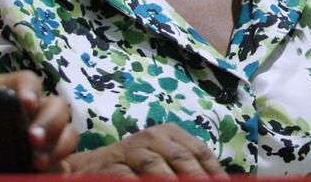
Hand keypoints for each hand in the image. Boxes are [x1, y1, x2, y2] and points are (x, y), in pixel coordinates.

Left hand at [0, 71, 78, 171]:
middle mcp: (35, 112)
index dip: (30, 90)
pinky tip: (41, 175)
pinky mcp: (48, 162)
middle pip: (58, 107)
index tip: (25, 103)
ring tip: (36, 163)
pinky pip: (64, 165)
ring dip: (57, 147)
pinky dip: (58, 169)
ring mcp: (45, 138)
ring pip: (69, 134)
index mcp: (10, 94)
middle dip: (49, 122)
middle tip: (31, 140)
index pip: (29, 81)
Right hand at [64, 123, 226, 176]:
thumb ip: (186, 167)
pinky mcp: (112, 165)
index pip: (200, 151)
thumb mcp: (163, 159)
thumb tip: (218, 181)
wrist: (92, 167)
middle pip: (182, 158)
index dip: (214, 171)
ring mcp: (131, 149)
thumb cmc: (136, 164)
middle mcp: (153, 136)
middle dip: (197, 178)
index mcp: (171, 133)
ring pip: (156, 166)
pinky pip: (129, 178)